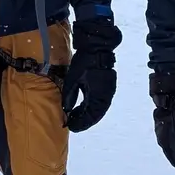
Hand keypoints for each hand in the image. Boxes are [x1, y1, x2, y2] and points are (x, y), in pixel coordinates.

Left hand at [61, 16, 120, 132]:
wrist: (98, 48)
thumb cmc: (84, 63)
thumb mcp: (72, 80)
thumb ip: (69, 96)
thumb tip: (66, 109)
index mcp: (97, 96)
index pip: (89, 115)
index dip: (80, 123)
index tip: (70, 126)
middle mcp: (105, 97)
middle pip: (95, 115)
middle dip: (83, 120)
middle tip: (71, 123)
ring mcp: (108, 92)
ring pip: (98, 110)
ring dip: (87, 114)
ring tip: (75, 116)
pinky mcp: (108, 87)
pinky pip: (100, 103)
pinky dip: (92, 107)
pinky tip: (82, 107)